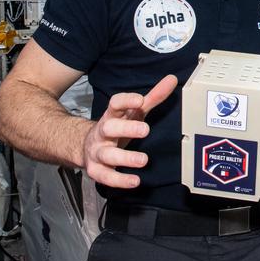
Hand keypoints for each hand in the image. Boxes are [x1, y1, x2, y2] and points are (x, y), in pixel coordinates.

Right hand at [82, 74, 176, 188]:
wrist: (87, 146)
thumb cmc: (118, 127)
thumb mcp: (133, 112)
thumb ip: (153, 97)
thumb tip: (172, 80)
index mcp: (112, 115)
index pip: (115, 104)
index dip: (126, 100)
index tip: (140, 100)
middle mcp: (103, 132)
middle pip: (109, 128)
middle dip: (126, 129)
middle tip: (145, 130)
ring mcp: (98, 151)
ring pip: (107, 154)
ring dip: (125, 158)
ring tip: (143, 160)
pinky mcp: (96, 170)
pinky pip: (106, 177)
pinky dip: (120, 180)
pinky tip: (135, 181)